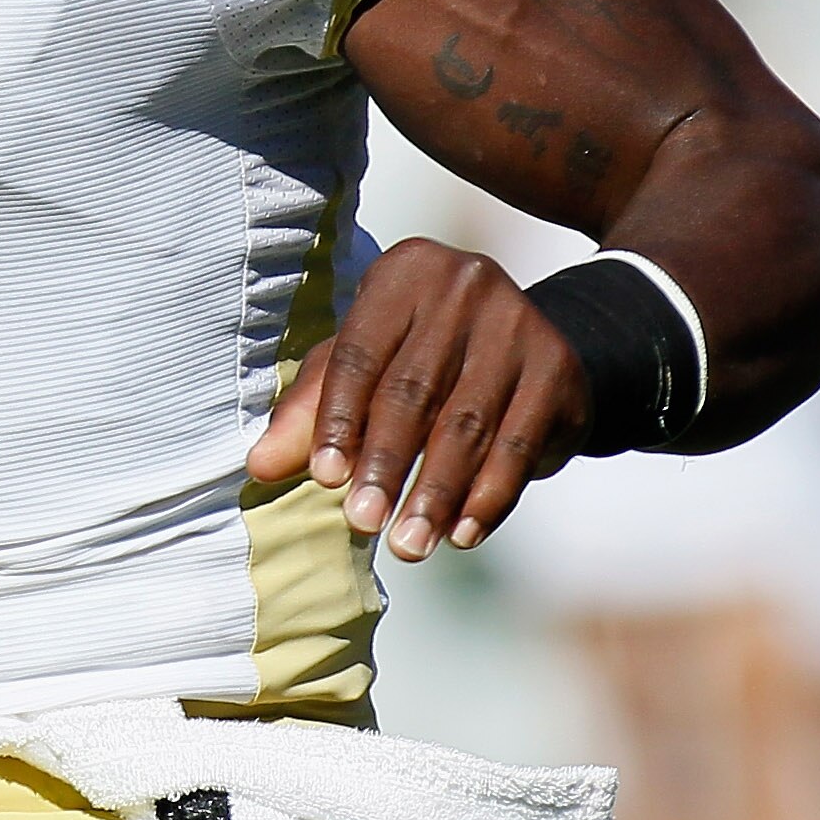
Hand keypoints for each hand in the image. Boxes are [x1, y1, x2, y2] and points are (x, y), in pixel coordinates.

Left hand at [246, 236, 589, 562]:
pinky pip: (519, 445)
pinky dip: (489, 498)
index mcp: (402, 274)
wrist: (525, 345)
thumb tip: (260, 466)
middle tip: (362, 522)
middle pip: (414, 391)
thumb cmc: (417, 355)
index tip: (324, 479)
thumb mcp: (361, 367)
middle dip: (386, 465)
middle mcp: (464, 287)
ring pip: (468, 425)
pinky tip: (462, 534)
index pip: (360, 355)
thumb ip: (310, 411)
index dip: (339, 420)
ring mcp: (519, 325)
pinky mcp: (559, 370)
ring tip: (409, 544)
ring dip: (436, 494)